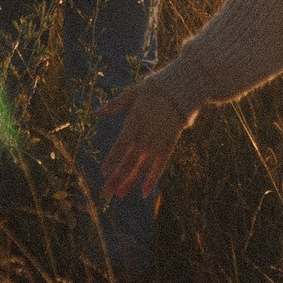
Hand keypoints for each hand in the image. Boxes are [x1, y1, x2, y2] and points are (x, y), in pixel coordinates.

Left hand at [97, 76, 189, 200]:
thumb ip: (117, 104)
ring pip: (142, 167)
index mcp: (134, 123)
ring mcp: (158, 141)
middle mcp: (145, 135)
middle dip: (116, 177)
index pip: (119, 146)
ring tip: (120, 194)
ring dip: (130, 182)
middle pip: (128, 161)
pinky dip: (152, 179)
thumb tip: (99, 112)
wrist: (183, 88)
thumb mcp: (134, 93)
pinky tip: (145, 192)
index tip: (103, 173)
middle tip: (106, 192)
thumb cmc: (156, 89)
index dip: (111, 160)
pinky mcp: (170, 144)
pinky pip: (160, 165)